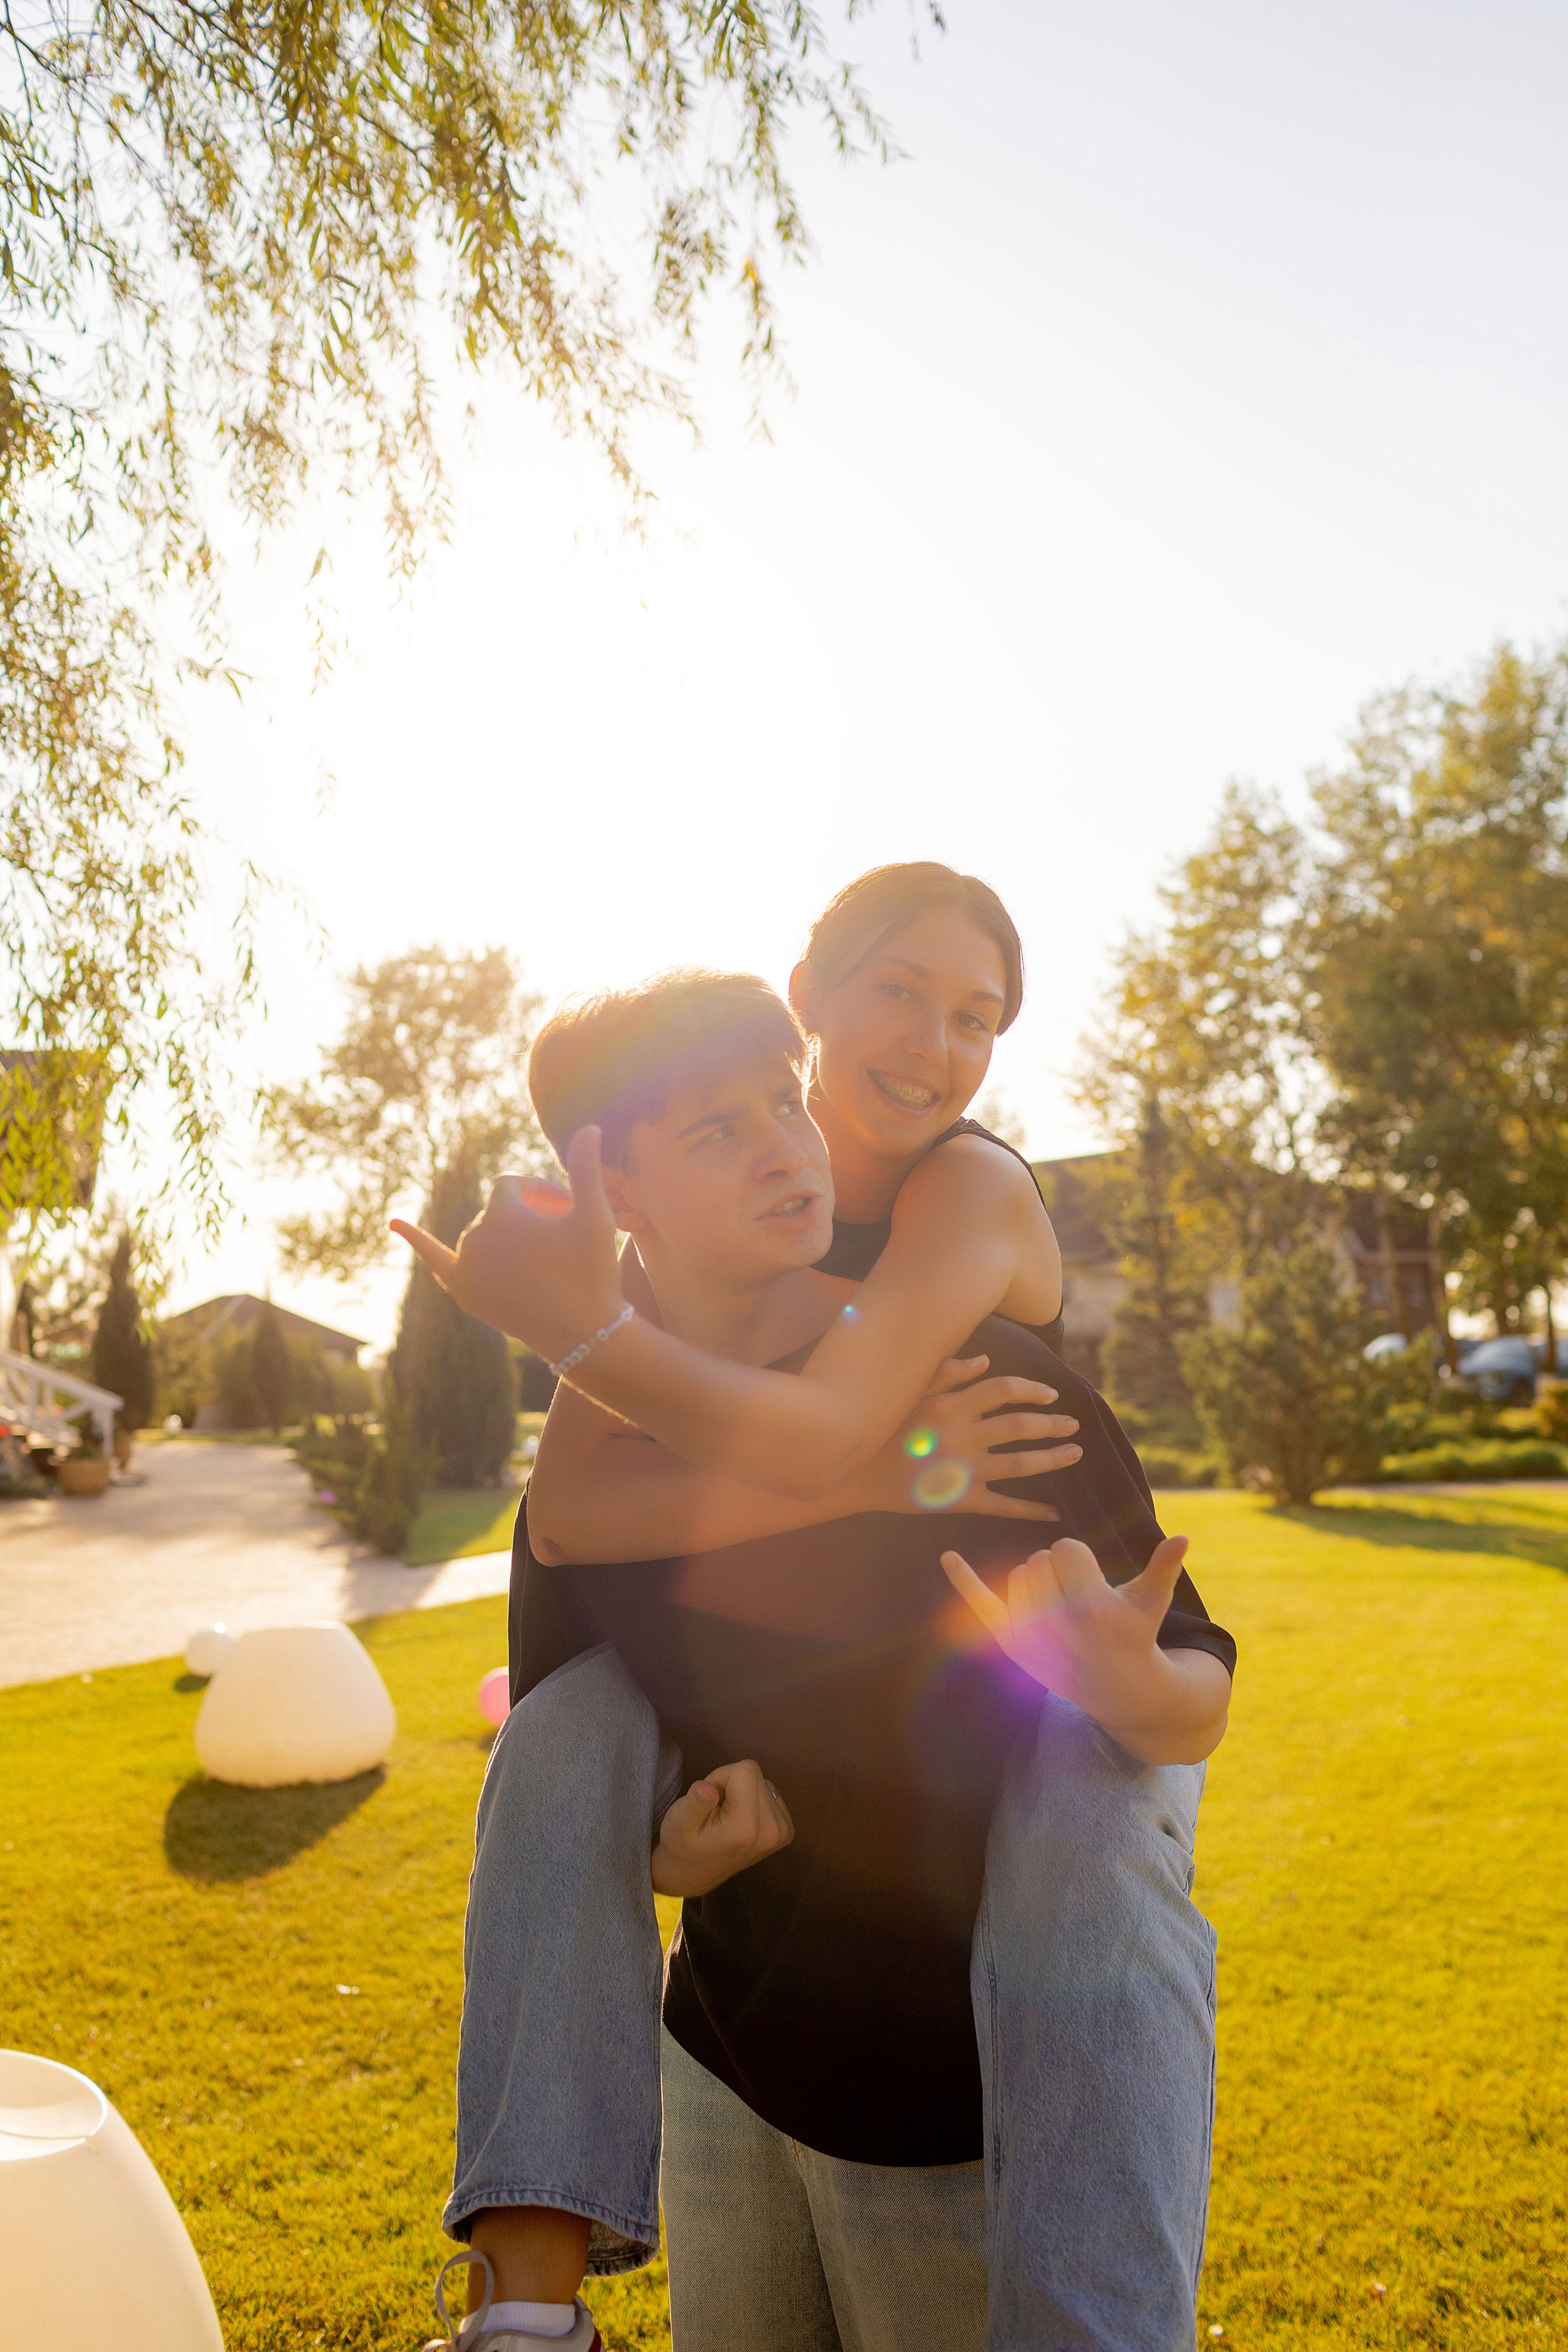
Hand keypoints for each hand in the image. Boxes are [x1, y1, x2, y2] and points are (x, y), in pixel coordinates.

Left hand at [390, 1127, 625, 1362]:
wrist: (584, 1334)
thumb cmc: (592, 1272)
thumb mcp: (595, 1217)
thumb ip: (586, 1168)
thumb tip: (588, 1126)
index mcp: (503, 1214)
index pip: (514, 1185)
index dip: (543, 1192)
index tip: (570, 1208)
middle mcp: (475, 1237)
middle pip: (497, 1209)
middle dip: (527, 1214)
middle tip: (563, 1232)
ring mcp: (465, 1267)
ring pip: (481, 1234)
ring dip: (504, 1235)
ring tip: (539, 1252)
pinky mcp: (464, 1292)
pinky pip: (435, 1259)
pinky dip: (415, 1240)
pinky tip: (393, 1223)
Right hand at [651, 1759, 794, 1896]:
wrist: (694, 1874)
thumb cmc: (683, 1844)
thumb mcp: (680, 1820)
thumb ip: (696, 1803)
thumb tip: (707, 1787)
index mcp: (747, 1827)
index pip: (745, 1770)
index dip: (720, 1776)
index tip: (708, 1799)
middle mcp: (772, 1830)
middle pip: (756, 1775)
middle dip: (732, 1783)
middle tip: (716, 1809)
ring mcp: (782, 1832)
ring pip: (764, 1784)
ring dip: (744, 1791)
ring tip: (727, 1816)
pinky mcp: (786, 1831)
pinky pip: (771, 1795)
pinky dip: (754, 1800)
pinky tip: (741, 1819)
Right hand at [857, 1356, 1080, 1520]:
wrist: (857, 1475)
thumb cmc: (884, 1429)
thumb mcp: (911, 1394)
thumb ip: (947, 1374)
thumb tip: (984, 1361)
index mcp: (950, 1406)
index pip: (1002, 1390)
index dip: (1031, 1391)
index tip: (1050, 1395)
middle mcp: (961, 1437)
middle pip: (1019, 1427)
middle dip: (1052, 1425)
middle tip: (1074, 1424)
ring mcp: (962, 1471)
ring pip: (1019, 1464)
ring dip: (1052, 1458)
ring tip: (1075, 1453)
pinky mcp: (959, 1500)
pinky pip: (1002, 1505)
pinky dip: (1030, 1509)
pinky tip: (1052, 1511)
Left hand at [940, 1533, 1189, 1725]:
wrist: (1118, 1690)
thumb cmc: (1137, 1635)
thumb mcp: (1151, 1603)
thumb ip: (1162, 1568)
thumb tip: (1184, 1537)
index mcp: (1091, 1608)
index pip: (1064, 1549)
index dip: (1080, 1558)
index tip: (1092, 1578)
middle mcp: (1056, 1624)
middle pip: (1038, 1559)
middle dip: (1058, 1567)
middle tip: (1076, 1593)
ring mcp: (1030, 1637)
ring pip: (1017, 1575)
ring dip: (1037, 1580)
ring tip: (1061, 1603)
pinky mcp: (1012, 1646)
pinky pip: (982, 1606)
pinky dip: (965, 1581)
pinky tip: (947, 1556)